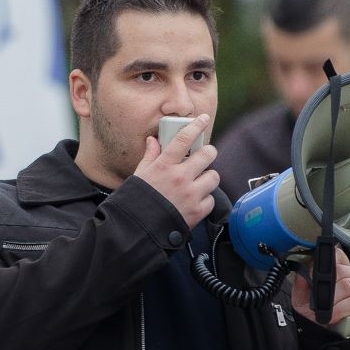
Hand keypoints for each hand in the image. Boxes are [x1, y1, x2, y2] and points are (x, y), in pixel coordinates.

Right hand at [134, 114, 218, 228]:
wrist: (137, 230)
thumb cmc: (136, 201)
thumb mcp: (139, 175)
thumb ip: (150, 157)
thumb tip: (153, 141)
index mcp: (164, 166)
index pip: (184, 138)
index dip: (196, 125)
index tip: (203, 119)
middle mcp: (180, 177)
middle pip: (208, 154)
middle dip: (208, 153)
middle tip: (204, 156)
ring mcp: (190, 194)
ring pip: (214, 177)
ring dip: (208, 178)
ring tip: (199, 182)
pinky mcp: (197, 211)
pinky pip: (211, 199)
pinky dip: (205, 199)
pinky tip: (195, 201)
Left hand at [291, 246, 349, 334]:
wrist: (333, 341)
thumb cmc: (322, 319)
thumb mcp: (304, 302)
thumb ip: (301, 285)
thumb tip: (302, 272)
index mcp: (342, 273)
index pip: (338, 255)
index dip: (327, 259)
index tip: (315, 270)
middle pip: (341, 270)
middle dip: (325, 286)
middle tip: (317, 300)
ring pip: (348, 285)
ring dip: (332, 300)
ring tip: (325, 312)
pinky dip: (340, 309)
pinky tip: (333, 317)